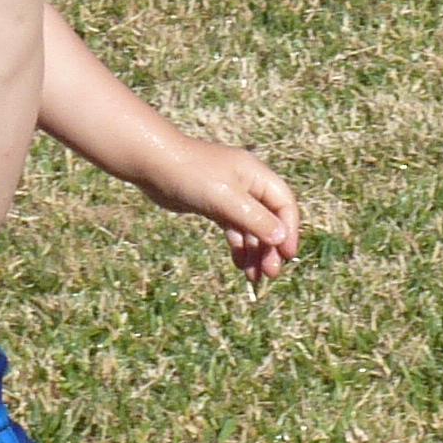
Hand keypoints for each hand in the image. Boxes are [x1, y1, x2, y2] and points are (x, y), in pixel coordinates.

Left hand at [146, 138, 301, 288]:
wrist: (153, 164)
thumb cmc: (191, 175)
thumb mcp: (226, 198)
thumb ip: (254, 218)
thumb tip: (281, 238)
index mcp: (256, 175)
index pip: (284, 204)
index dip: (290, 230)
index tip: (287, 255)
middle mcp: (247, 184)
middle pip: (270, 219)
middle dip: (271, 246)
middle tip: (270, 273)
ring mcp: (231, 195)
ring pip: (251, 227)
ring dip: (255, 251)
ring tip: (254, 277)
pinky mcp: (214, 205)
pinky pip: (234, 229)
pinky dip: (238, 246)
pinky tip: (239, 264)